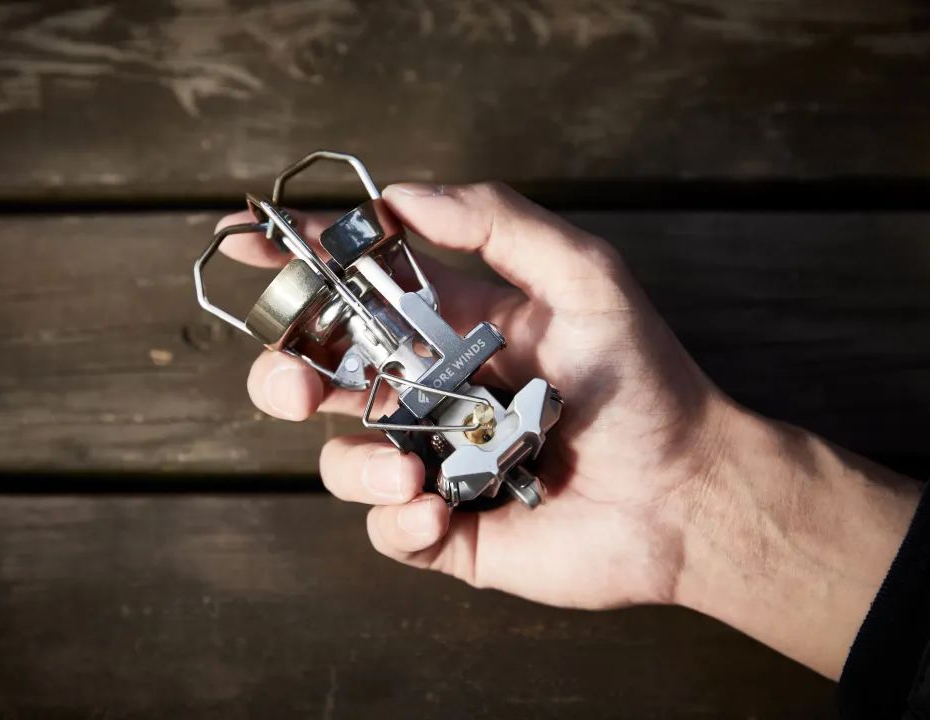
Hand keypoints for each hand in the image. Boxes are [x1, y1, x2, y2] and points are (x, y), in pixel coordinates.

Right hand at [219, 182, 730, 610]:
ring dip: (357, 463)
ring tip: (413, 471)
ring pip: (341, 459)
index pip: (355, 288)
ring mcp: (433, 461)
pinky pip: (386, 530)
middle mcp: (430, 392)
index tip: (243, 242)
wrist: (686, 493)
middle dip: (285, 373)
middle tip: (294, 382)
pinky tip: (441, 510)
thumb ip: (497, 223)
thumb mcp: (583, 276)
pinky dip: (400, 522)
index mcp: (450, 327)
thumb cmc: (643, 380)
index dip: (296, 262)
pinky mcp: (446, 529)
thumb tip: (401, 196)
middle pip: (320, 375)